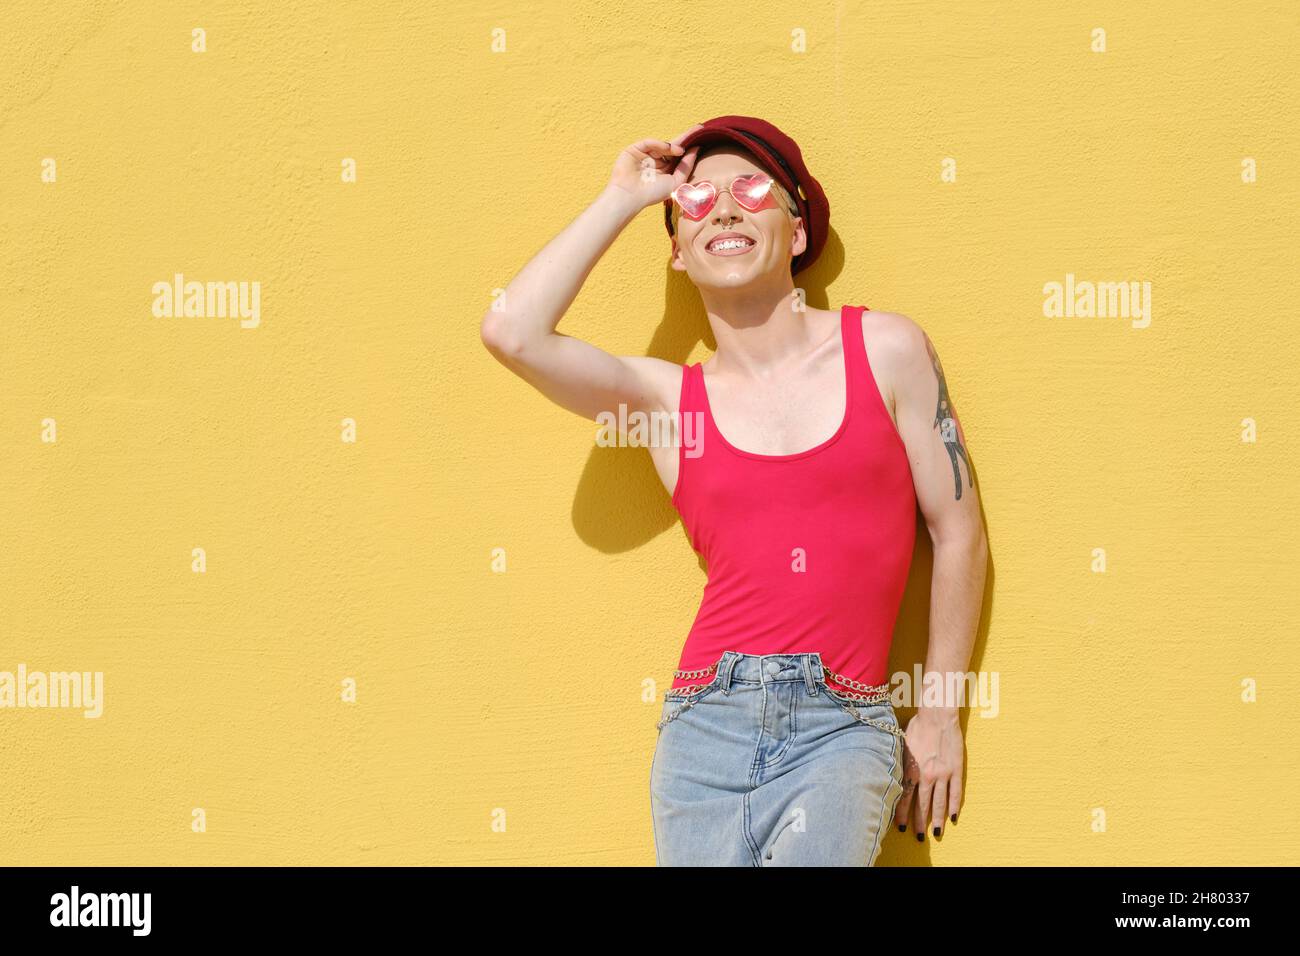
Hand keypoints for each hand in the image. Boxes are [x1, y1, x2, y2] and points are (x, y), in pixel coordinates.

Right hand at [606, 125, 702, 209]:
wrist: (630, 196)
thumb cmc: (652, 194)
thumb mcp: (676, 182)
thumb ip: (686, 167)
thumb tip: (696, 150)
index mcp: (665, 170)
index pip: (679, 156)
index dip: (690, 147)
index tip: (702, 137)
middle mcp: (656, 161)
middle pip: (673, 146)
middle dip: (685, 138)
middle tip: (699, 128)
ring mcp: (645, 154)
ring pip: (662, 144)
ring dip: (673, 145)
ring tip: (680, 150)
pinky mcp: (635, 149)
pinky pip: (649, 142)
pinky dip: (659, 144)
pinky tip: (668, 148)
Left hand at [894, 708, 963, 840]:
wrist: (937, 716)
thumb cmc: (917, 727)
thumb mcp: (901, 746)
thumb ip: (900, 764)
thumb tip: (893, 777)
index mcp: (911, 770)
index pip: (905, 798)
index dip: (902, 814)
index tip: (901, 826)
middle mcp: (926, 776)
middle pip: (922, 805)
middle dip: (919, 822)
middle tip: (918, 837)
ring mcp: (943, 774)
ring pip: (940, 803)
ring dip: (938, 819)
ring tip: (937, 833)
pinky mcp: (956, 770)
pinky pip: (956, 793)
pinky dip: (954, 806)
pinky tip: (953, 817)